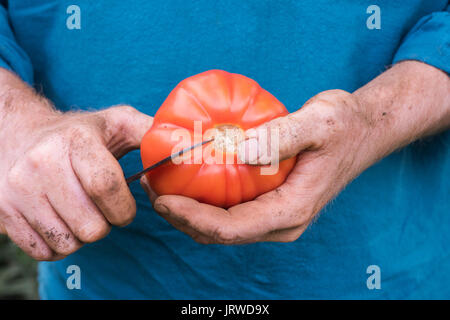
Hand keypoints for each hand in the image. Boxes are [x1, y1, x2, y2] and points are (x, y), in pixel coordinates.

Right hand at [0, 71, 152, 258]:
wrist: (18, 136)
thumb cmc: (78, 134)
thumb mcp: (115, 123)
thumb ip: (150, 133)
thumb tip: (188, 144)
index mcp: (75, 141)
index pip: (106, 187)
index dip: (124, 208)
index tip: (126, 207)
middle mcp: (41, 163)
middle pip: (91, 225)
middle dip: (107, 224)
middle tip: (101, 207)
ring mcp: (18, 189)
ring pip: (69, 242)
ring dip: (84, 234)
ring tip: (81, 211)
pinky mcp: (4, 211)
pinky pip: (44, 251)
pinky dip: (60, 244)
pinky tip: (61, 220)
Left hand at [143, 89, 373, 243]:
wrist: (362, 130)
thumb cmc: (343, 126)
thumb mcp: (318, 123)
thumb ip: (279, 137)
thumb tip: (237, 151)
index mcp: (291, 210)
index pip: (231, 229)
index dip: (192, 218)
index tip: (161, 200)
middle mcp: (280, 222)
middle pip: (220, 234)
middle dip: (181, 218)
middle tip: (151, 189)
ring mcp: (275, 216)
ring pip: (222, 227)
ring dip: (189, 211)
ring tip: (160, 186)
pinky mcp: (269, 204)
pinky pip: (230, 211)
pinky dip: (204, 201)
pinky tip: (188, 180)